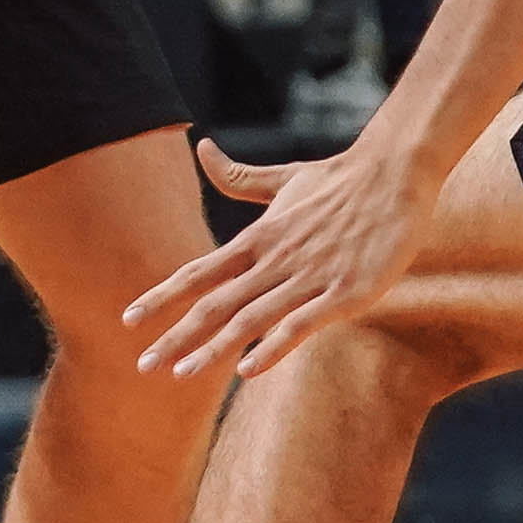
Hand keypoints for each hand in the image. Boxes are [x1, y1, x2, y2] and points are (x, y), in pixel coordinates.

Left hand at [127, 128, 433, 378]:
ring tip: (181, 375)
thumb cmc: (338, 180)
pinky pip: (301, 325)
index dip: (162, 296)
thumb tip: (201, 147)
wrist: (394, 173)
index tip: (129, 320)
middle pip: (215, 302)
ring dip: (213, 348)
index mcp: (257, 237)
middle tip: (141, 366)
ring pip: (250, 318)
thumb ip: (239, 177)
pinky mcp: (344, 293)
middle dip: (175, 336)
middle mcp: (274, 259)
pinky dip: (273, 347)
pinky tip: (248, 370)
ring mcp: (308, 277)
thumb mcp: (283, 179)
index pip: (198, 271)